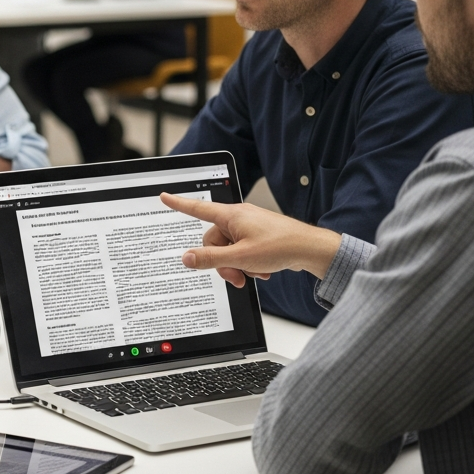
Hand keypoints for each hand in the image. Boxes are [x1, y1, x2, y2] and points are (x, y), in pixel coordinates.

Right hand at [159, 193, 342, 286]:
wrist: (310, 249)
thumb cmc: (281, 246)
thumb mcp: (239, 257)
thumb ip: (211, 259)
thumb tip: (187, 258)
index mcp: (231, 215)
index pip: (198, 209)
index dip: (179, 204)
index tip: (164, 197)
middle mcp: (238, 218)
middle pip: (214, 241)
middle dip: (221, 261)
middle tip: (234, 276)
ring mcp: (249, 227)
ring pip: (229, 249)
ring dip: (237, 265)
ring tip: (252, 273)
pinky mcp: (258, 236)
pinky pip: (242, 251)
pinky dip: (248, 263)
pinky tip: (260, 270)